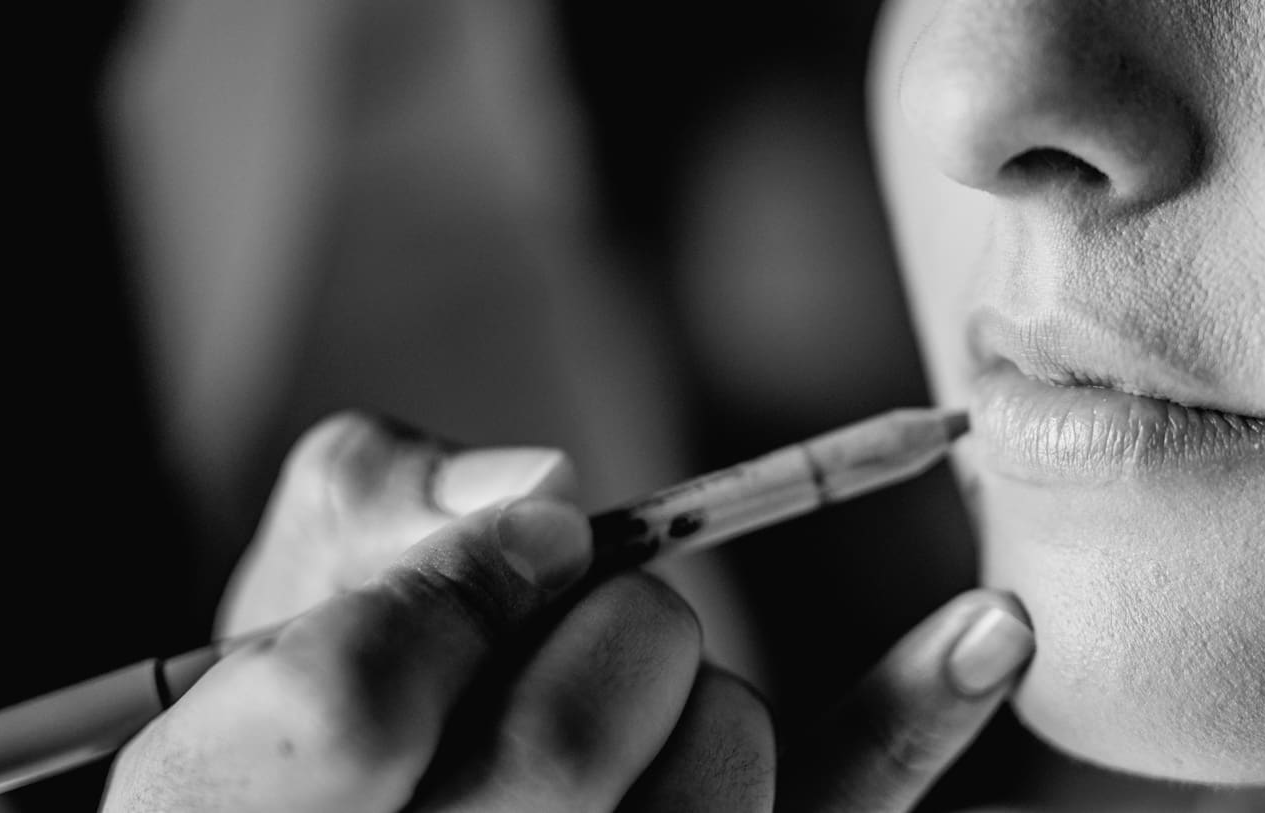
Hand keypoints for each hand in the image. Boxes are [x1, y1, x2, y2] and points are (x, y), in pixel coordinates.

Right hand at [103, 413, 1034, 810]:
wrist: (386, 810)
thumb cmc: (318, 719)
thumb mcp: (277, 602)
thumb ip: (361, 511)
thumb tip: (536, 485)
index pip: (357, 699)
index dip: (446, 591)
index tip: (505, 545)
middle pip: (567, 736)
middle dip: (601, 621)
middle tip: (578, 608)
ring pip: (727, 762)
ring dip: (702, 683)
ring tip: (626, 714)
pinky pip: (844, 811)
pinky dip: (914, 716)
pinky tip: (987, 627)